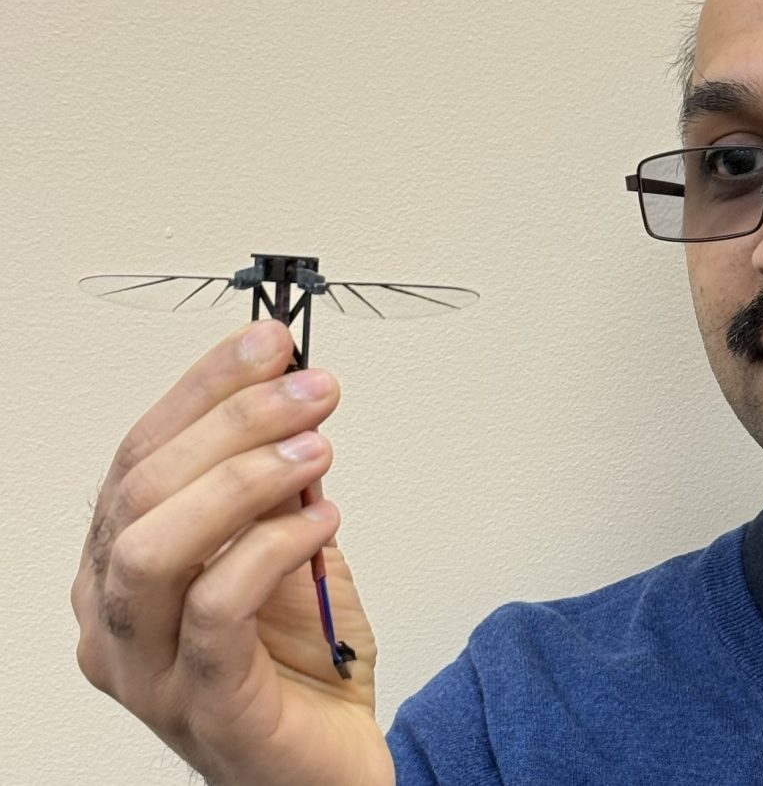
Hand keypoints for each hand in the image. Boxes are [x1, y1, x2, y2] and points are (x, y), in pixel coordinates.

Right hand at [72, 320, 394, 785]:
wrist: (327, 768)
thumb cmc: (298, 666)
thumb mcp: (287, 554)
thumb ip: (277, 491)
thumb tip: (292, 401)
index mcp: (119, 571)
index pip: (139, 457)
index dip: (201, 388)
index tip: (267, 341)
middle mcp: (113, 619)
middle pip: (139, 491)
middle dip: (229, 420)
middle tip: (310, 387)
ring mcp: (149, 669)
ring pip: (153, 546)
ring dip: (242, 476)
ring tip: (317, 446)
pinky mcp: (203, 705)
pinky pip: (216, 609)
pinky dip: (271, 546)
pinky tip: (323, 518)